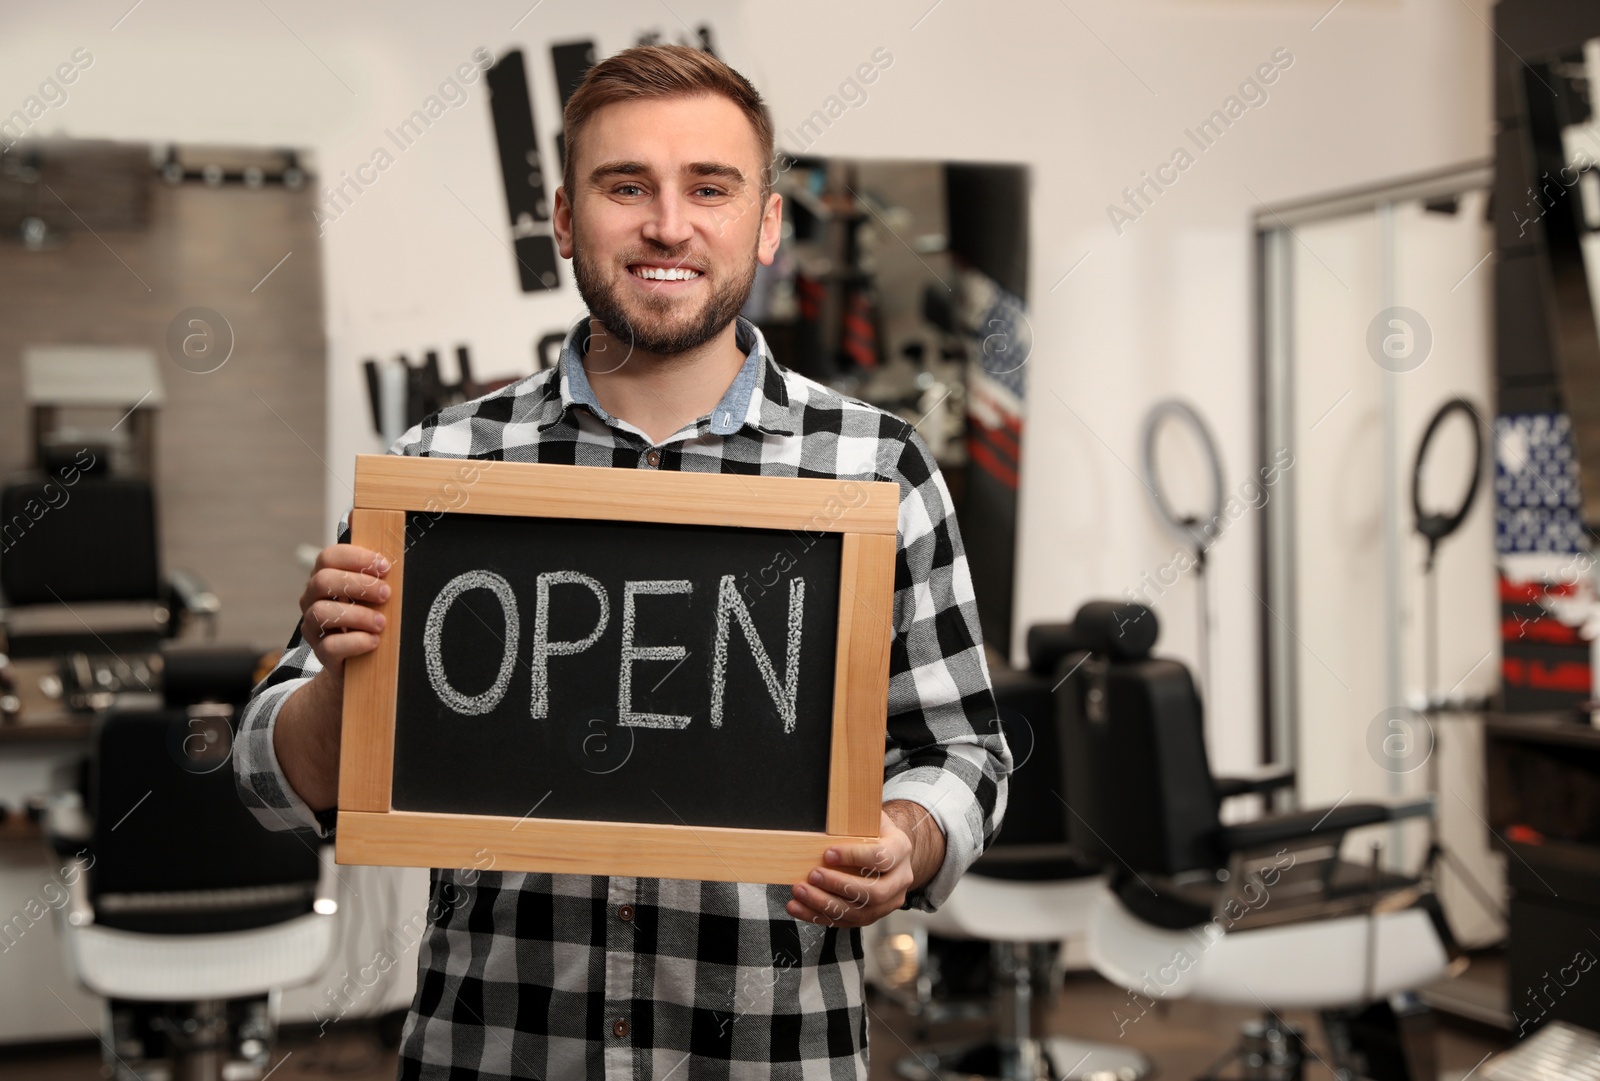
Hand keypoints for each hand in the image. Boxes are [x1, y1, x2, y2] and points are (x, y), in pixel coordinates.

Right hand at [298, 544, 391, 674]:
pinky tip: (373, 641)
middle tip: (386, 593)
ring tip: (382, 623)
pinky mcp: (320, 653)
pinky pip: (330, 645)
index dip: (356, 558)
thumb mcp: (371, 588)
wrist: (359, 661)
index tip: (385, 567)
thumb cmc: (367, 615)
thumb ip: (368, 560)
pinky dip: (355, 642)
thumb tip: (357, 513)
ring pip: (322, 613)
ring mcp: (313, 626)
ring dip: (358, 615)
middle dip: (358, 585)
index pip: (329, 557)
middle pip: (323, 581)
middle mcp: (312, 599)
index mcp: (325, 577)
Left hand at [787, 809, 920, 928]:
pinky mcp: (872, 916)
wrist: (888, 851)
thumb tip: (831, 801)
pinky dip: (818, 916)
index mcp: (901, 850)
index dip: (853, 856)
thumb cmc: (873, 831)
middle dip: (839, 885)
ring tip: (800, 891)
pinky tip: (798, 907)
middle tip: (813, 874)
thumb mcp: (869, 816)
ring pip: (859, 913)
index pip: (881, 858)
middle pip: (875, 892)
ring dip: (824, 904)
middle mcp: (900, 880)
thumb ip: (855, 814)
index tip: (827, 853)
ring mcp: (888, 902)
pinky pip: (846, 922)